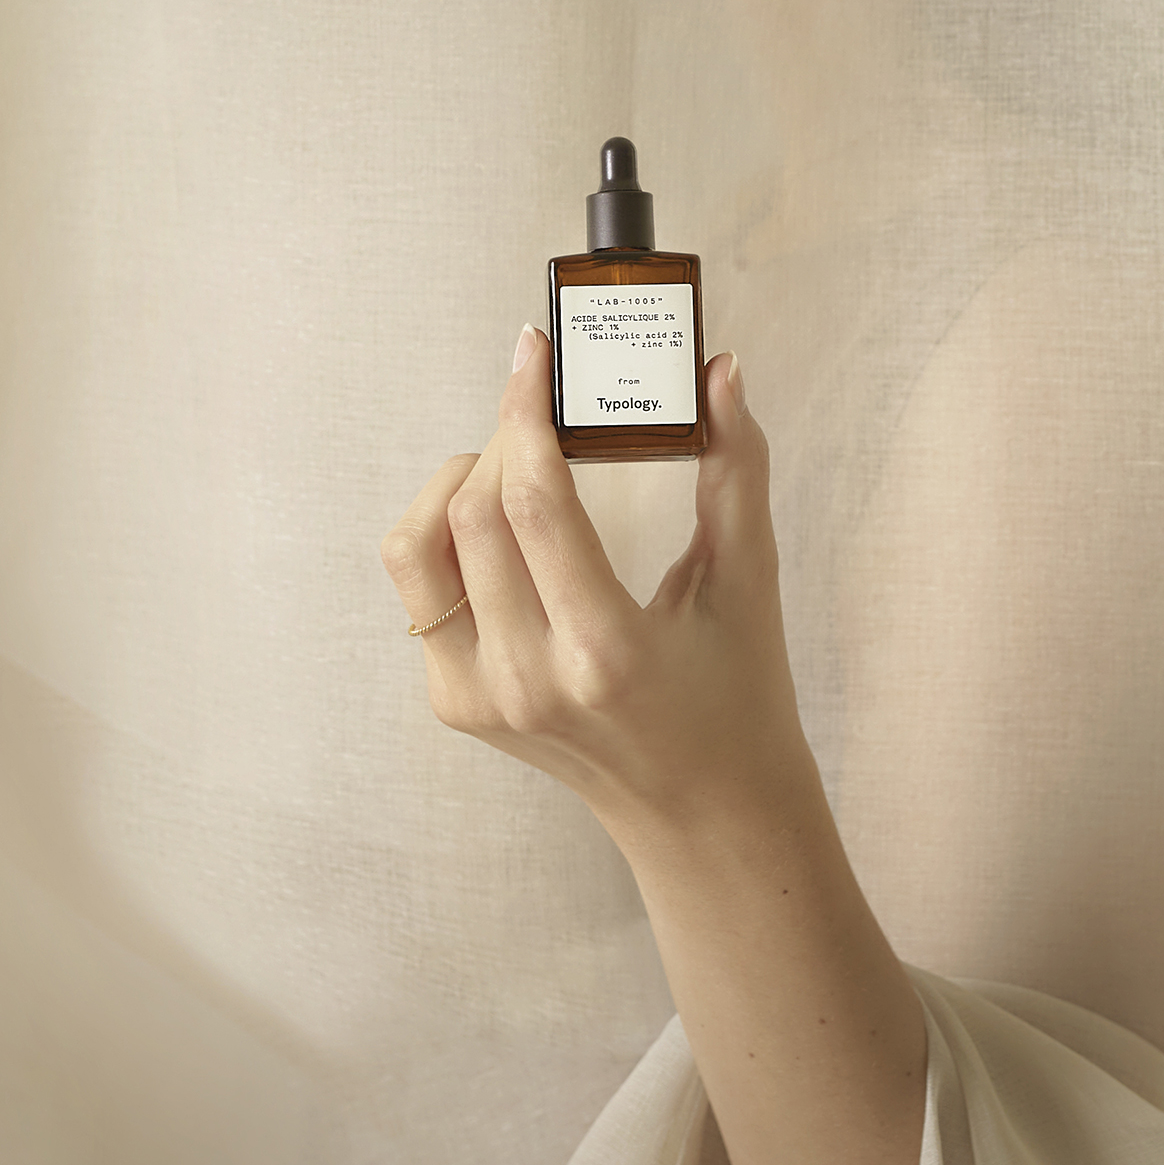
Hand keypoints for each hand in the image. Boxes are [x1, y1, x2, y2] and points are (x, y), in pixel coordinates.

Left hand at [379, 326, 818, 838]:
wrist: (701, 812)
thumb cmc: (737, 694)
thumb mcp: (748, 583)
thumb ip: (735, 469)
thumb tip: (722, 371)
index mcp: (607, 650)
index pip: (534, 502)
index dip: (525, 410)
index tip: (533, 352)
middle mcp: (529, 679)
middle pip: (470, 512)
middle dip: (502, 437)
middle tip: (541, 409)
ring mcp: (480, 698)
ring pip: (415, 550)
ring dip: (452, 485)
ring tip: (510, 469)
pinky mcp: (454, 705)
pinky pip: (419, 594)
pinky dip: (446, 539)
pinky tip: (500, 530)